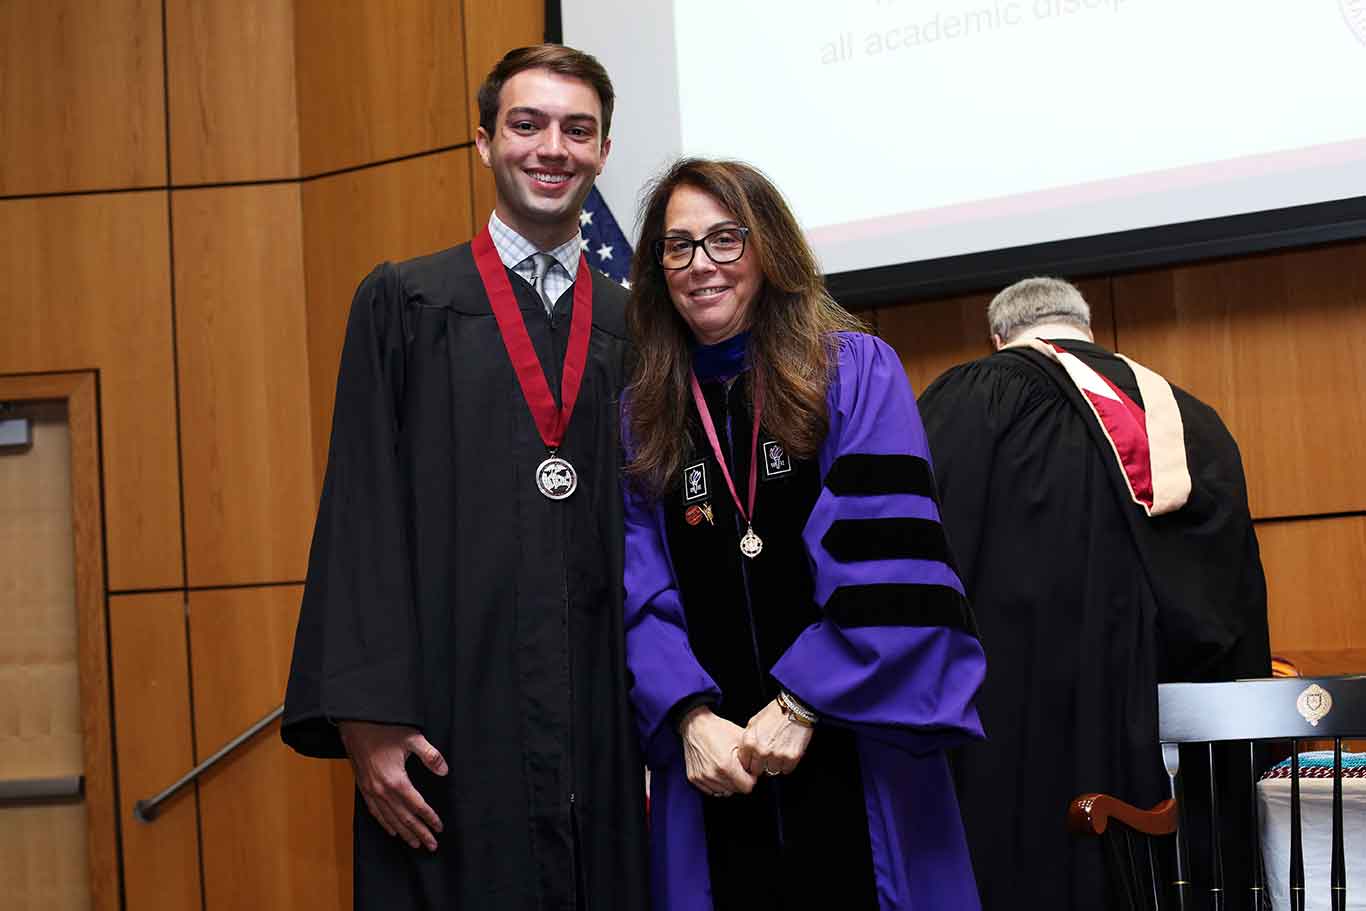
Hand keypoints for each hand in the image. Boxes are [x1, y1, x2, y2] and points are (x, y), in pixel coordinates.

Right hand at [339, 721, 446, 850]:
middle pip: (404, 818)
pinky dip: (385, 824)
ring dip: (404, 833)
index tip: (440, 828)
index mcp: (396, 780)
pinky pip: (375, 812)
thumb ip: (430, 755)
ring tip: (416, 844)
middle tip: (432, 845)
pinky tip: (392, 831)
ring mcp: (371, 791)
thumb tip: (444, 771)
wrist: (356, 725)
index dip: (430, 818)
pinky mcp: (363, 788)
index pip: (417, 806)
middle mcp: (382, 791)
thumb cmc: (385, 729)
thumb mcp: (412, 738)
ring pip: (390, 819)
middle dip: (419, 832)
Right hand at [678, 707, 756, 796]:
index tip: (748, 770)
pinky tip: (717, 771)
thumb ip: (753, 757)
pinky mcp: (694, 778)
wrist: (695, 725)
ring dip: (728, 783)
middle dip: (740, 780)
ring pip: (724, 792)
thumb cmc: (718, 729)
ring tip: (727, 768)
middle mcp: (712, 775)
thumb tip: (759, 770)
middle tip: (738, 767)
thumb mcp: (741, 738)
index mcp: (726, 766)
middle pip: (736, 790)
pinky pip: (711, 790)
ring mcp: (701, 778)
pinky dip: (716, 784)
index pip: (747, 787)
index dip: (751, 778)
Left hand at [737, 699, 812, 776]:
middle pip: (757, 770)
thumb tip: (745, 753)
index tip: (754, 759)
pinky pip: (786, 770)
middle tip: (767, 756)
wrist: (795, 708)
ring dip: (774, 764)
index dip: (750, 761)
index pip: (744, 763)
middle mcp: (761, 750)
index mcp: (749, 741)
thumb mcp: (753, 722)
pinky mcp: (791, 758)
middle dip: (761, 765)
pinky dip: (787, 764)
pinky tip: (786, 753)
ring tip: (778, 752)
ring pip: (772, 771)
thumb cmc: (775, 713)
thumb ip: (748, 739)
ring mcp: (776, 755)